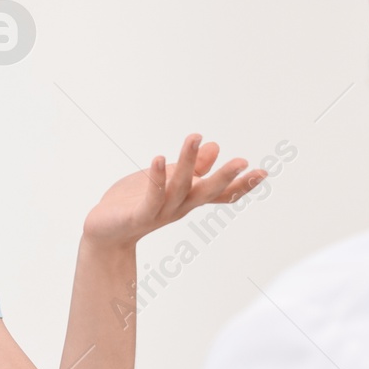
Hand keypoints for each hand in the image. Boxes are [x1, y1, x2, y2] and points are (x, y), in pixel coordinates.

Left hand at [83, 133, 265, 246]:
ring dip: (188, 163)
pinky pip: (151, 196)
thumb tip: (214, 147)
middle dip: (224, 177)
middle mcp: (179, 207)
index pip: (219, 193)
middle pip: (206, 192)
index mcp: (188, 199)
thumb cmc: (134, 202)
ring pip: (179, 188)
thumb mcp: (165, 180)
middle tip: (242, 161)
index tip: (263, 171)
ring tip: (195, 138)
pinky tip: (160, 158)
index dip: (241, 185)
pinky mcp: (138, 215)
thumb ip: (189, 168)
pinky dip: (157, 178)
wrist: (104, 230)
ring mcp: (160, 212)